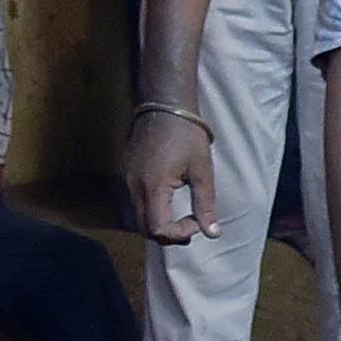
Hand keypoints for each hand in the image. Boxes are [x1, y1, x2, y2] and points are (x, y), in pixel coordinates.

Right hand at [123, 108, 216, 243]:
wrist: (165, 106)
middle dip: (170, 234)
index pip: (158, 228)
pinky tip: (171, 202)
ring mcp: (128, 181)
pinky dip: (153, 212)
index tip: (196, 222)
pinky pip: (137, 204)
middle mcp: (134, 187)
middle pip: (145, 229)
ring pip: (139, 219)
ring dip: (161, 224)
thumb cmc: (187, 135)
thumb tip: (213, 233)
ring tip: (184, 215)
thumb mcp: (202, 170)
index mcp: (153, 186)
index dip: (179, 234)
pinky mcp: (127, 175)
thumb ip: (205, 204)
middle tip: (192, 224)